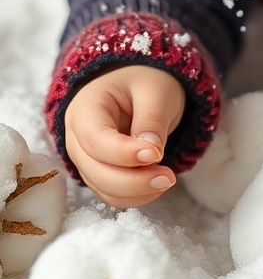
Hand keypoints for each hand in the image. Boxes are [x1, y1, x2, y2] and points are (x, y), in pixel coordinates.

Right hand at [64, 64, 185, 208]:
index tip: (155, 154)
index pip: (95, 139)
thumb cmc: (145, 82)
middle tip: (168, 177)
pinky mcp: (99, 173)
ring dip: (136, 191)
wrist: (142, 86)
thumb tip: (151, 154)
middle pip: (96, 171)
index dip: (123, 153)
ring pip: (104, 188)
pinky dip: (135, 196)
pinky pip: (112, 194)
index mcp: (85, 107)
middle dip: (132, 181)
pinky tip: (157, 184)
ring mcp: (86, 158)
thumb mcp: (155, 91)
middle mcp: (77, 137)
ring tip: (167, 178)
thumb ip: (151, 121)